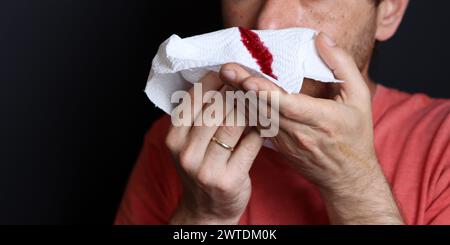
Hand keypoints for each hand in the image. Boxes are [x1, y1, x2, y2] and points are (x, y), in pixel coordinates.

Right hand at [166, 72, 263, 224]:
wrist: (206, 210)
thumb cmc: (201, 168)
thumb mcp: (188, 144)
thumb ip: (198, 116)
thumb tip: (222, 78)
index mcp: (173, 138)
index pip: (193, 98)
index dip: (214, 81)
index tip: (229, 72)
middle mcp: (186, 152)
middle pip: (215, 108)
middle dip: (235, 91)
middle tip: (249, 83)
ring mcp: (206, 167)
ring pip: (233, 123)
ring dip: (249, 108)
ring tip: (258, 100)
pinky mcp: (228, 179)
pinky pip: (250, 143)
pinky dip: (258, 130)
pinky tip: (262, 125)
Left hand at [220, 32, 403, 223]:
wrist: (347, 177)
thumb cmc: (355, 135)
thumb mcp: (359, 97)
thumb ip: (342, 65)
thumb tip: (321, 39)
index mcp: (321, 119)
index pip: (288, 106)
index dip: (267, 94)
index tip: (248, 81)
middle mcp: (299, 132)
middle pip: (267, 109)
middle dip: (244, 89)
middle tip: (226, 70)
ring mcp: (286, 142)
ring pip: (258, 117)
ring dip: (240, 98)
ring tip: (224, 79)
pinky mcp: (278, 146)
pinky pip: (258, 126)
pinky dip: (246, 111)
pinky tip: (232, 96)